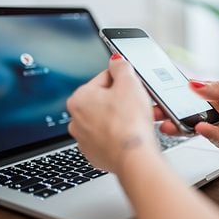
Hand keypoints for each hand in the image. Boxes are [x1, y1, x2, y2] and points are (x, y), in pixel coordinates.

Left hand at [67, 53, 157, 174]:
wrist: (134, 157)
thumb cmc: (129, 123)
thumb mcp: (130, 83)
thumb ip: (122, 67)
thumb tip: (116, 61)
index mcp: (79, 99)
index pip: (104, 79)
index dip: (124, 81)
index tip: (134, 87)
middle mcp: (76, 120)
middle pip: (106, 101)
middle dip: (125, 101)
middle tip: (142, 104)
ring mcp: (85, 140)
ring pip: (109, 121)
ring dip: (125, 118)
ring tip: (141, 120)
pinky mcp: (97, 155)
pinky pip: (112, 139)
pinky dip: (122, 136)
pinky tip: (133, 135)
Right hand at [157, 75, 218, 150]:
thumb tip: (195, 84)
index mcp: (212, 94)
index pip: (186, 93)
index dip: (172, 94)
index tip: (157, 93)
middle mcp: (210, 111)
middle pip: (183, 112)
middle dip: (167, 113)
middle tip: (153, 113)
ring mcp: (215, 126)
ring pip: (192, 127)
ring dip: (178, 126)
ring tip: (167, 124)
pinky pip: (210, 136)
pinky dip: (204, 133)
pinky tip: (199, 128)